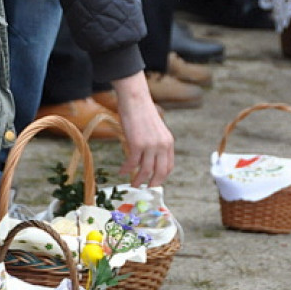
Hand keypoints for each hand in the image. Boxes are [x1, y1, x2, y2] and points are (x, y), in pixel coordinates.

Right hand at [112, 72, 173, 186]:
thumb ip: (154, 144)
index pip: (169, 166)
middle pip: (160, 172)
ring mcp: (151, 145)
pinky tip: (121, 172)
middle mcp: (162, 145)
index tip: (154, 182)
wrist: (135, 100)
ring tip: (132, 184)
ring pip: (146, 170)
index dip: (161, 177)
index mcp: (168, 142)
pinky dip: (126, 169)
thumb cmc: (141, 113)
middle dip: (152, 183)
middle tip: (144, 189)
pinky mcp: (137, 144)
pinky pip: (132, 163)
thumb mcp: (153, 130)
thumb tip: (146, 158)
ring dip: (138, 180)